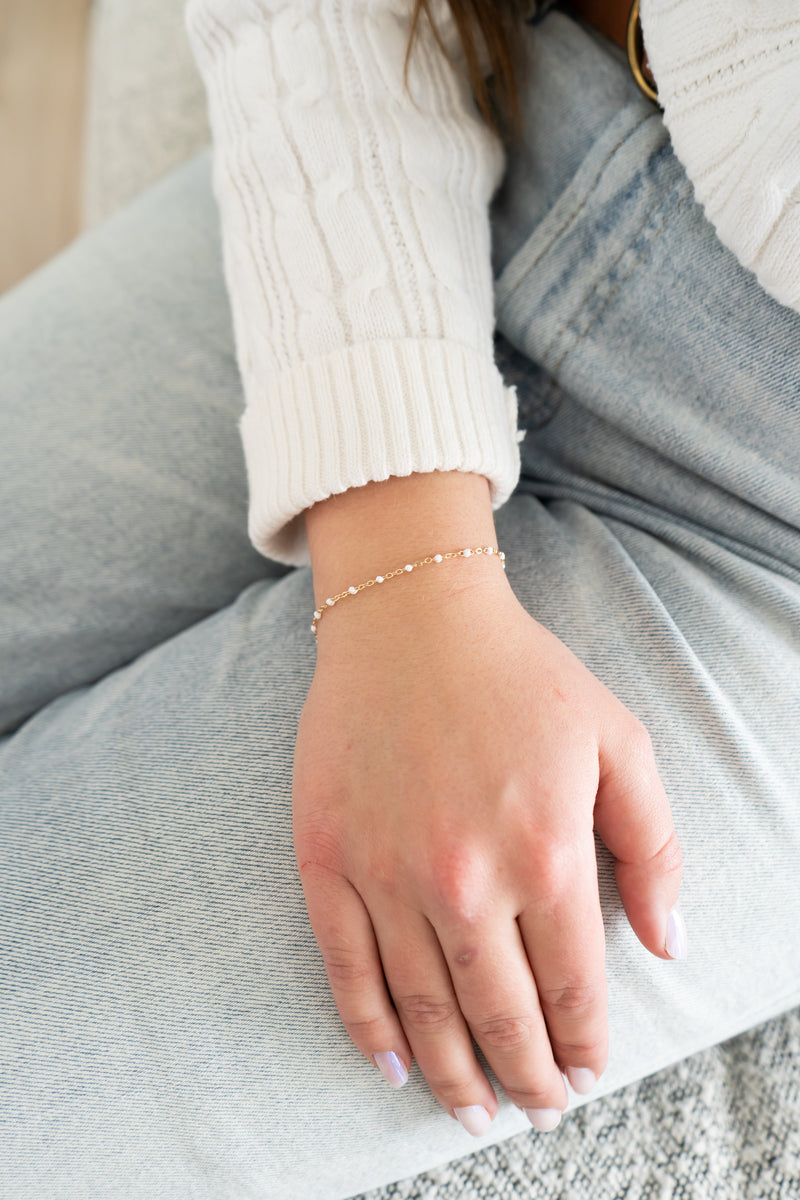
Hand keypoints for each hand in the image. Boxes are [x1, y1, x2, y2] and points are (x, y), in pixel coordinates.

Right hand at [293, 562, 682, 1134]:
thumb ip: (653, 847)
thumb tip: (666, 946)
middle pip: (500, 1014)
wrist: (411, 619)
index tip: (587, 1073)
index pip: (571, 985)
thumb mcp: (619, 742)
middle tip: (537, 1109)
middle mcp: (465, 878)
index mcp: (546, 851)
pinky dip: (370, 1030)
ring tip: (475, 1111)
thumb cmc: (523, 677)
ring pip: (424, 1008)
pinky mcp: (326, 859)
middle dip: (526, 1076)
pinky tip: (394, 1065)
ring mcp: (386, 873)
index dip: (581, 1042)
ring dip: (455, 1073)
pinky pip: (347, 969)